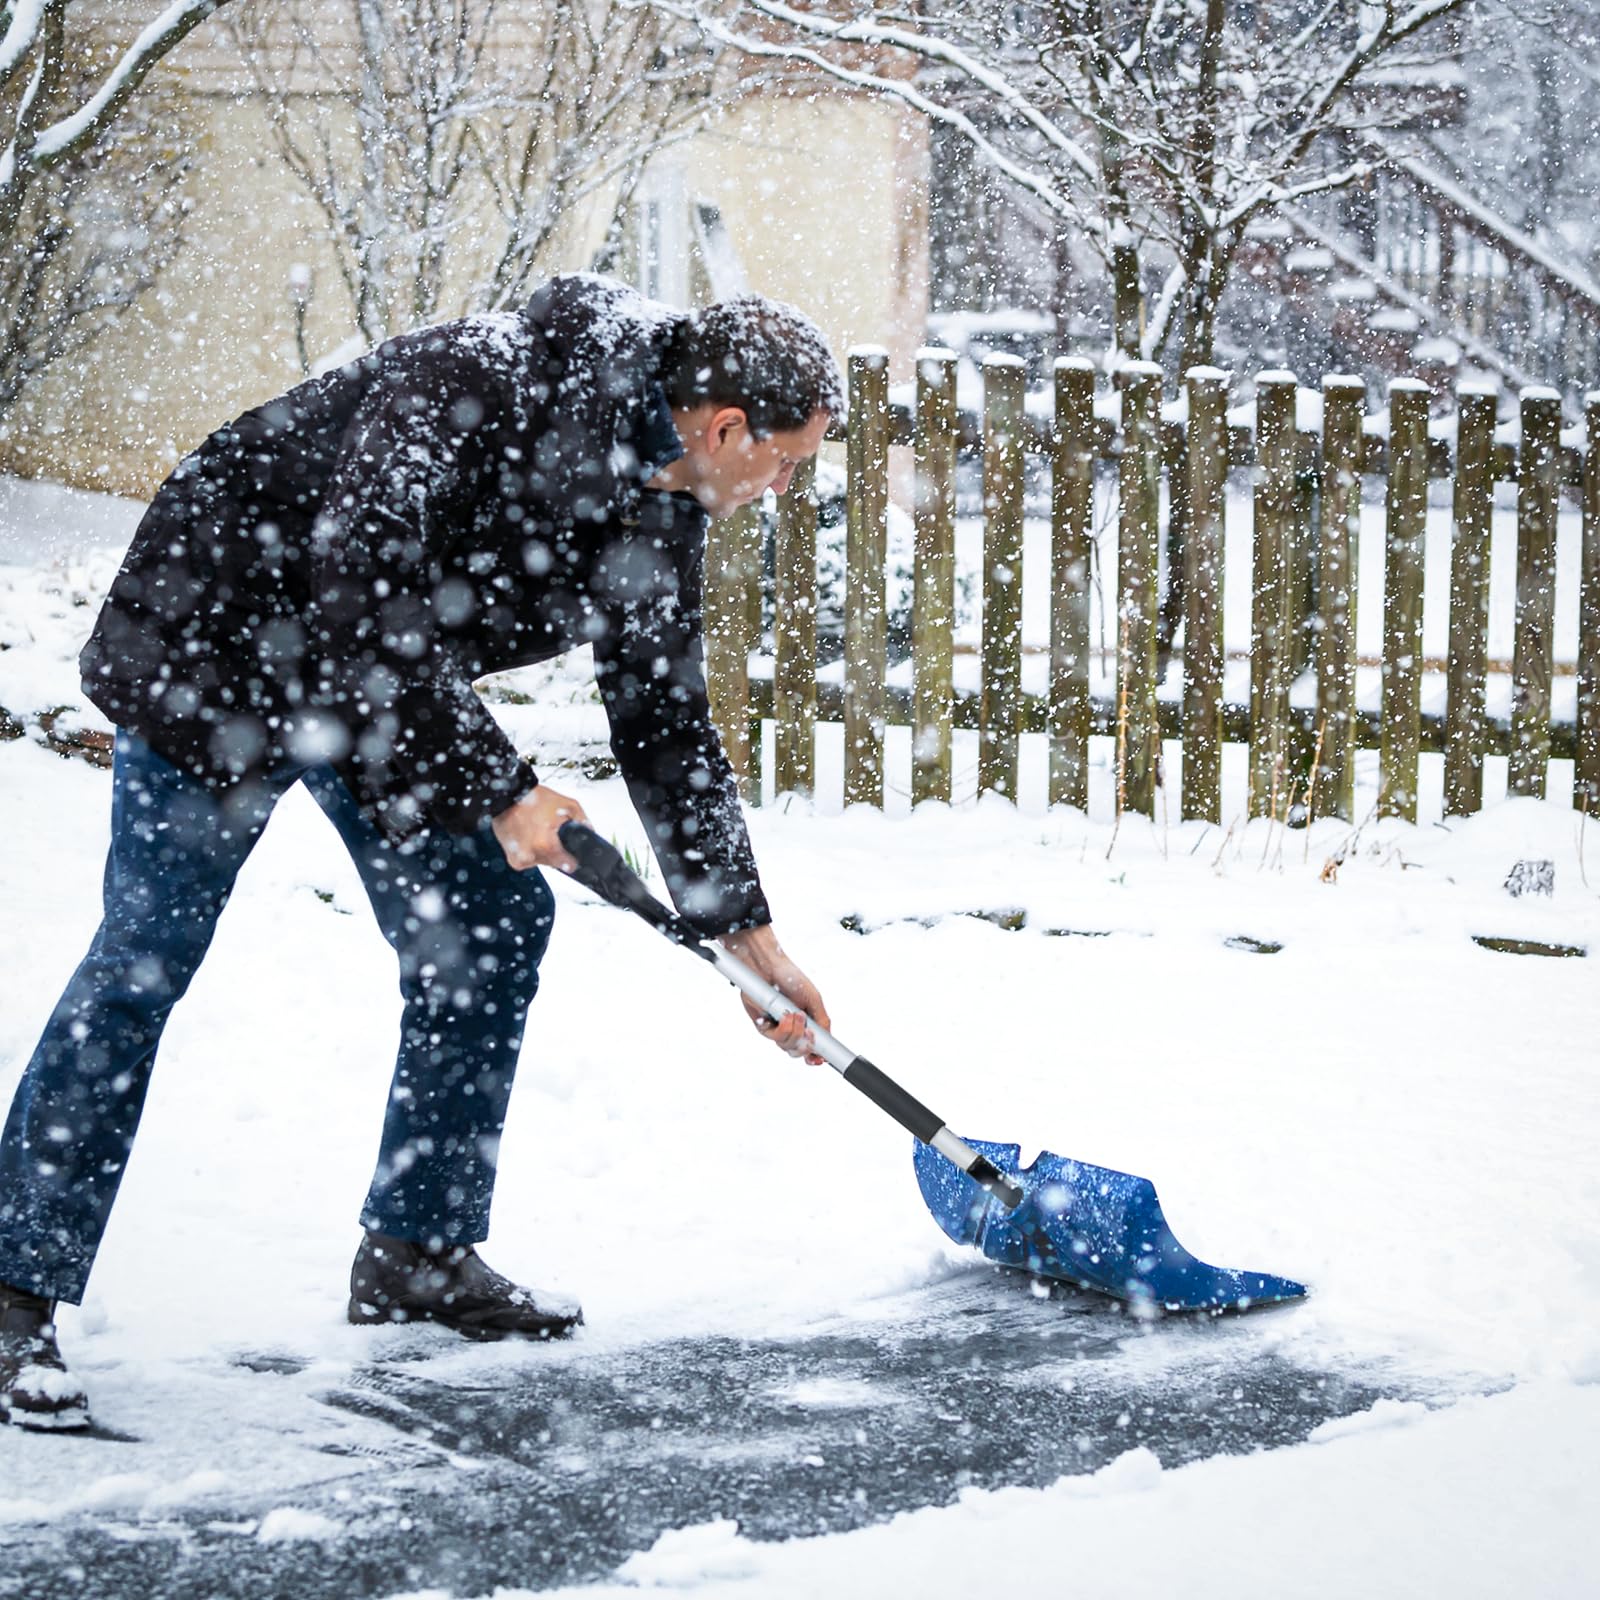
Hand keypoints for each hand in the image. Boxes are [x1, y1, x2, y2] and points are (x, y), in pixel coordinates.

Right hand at [490, 783, 589, 872]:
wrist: (507, 796)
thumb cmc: (535, 799)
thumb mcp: (568, 805)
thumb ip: (583, 822)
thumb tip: (590, 834)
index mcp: (546, 846)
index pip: (569, 865)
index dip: (573, 858)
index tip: (572, 853)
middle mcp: (531, 856)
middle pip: (555, 863)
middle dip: (557, 851)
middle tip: (551, 833)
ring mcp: (521, 860)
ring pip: (543, 862)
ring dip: (544, 852)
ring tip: (538, 832)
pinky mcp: (513, 861)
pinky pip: (530, 861)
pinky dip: (532, 852)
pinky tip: (529, 837)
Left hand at [719, 924, 830, 1064]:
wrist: (769, 968)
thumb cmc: (791, 978)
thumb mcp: (813, 999)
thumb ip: (822, 1021)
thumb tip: (826, 1040)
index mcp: (807, 1023)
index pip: (812, 1047)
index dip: (816, 1056)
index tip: (819, 1059)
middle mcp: (792, 1028)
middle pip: (799, 1051)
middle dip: (805, 1044)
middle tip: (808, 1031)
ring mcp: (777, 1027)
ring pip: (786, 1046)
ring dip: (793, 1032)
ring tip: (793, 1014)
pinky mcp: (762, 1025)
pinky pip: (772, 1036)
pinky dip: (780, 1027)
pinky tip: (783, 1014)